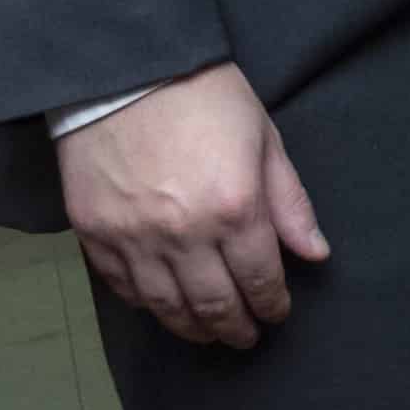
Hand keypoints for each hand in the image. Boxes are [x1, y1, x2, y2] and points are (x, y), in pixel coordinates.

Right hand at [56, 61, 328, 348]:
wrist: (125, 71)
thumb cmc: (205, 97)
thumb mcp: (265, 140)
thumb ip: (290, 203)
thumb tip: (315, 254)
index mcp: (235, 209)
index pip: (259, 278)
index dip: (271, 303)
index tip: (276, 314)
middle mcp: (184, 234)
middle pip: (213, 303)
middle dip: (234, 326)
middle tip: (245, 337)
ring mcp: (134, 238)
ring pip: (165, 305)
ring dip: (191, 326)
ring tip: (208, 333)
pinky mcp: (94, 233)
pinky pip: (122, 286)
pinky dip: (144, 303)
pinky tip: (161, 306)